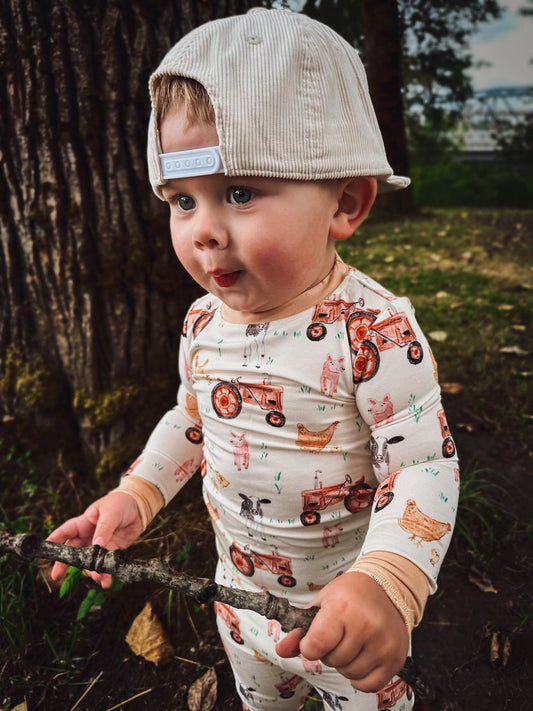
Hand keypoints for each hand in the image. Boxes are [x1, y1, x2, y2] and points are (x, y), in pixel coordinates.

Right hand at [47, 492, 142, 587]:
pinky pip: (105, 563)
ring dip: (90, 570)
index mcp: (85, 522)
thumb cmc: (121, 503)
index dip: (55, 540)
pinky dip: (105, 574)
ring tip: (96, 577)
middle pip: (73, 550)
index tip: (45, 551)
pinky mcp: (112, 550)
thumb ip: (104, 528)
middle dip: (65, 563)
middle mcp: (89, 534)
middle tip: (56, 575)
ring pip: (89, 560)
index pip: (66, 531)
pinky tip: (106, 582)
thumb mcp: (111, 512)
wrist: (140, 507)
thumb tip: (97, 543)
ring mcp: (100, 543)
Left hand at [275, 571, 408, 692]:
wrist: (386, 587)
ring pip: (349, 674)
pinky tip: (363, 656)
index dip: (309, 647)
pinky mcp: (395, 658)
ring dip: (345, 664)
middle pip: (332, 661)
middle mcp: (365, 626)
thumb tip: (281, 650)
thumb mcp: (322, 603)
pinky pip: (369, 685)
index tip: (314, 638)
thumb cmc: (350, 594)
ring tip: (352, 642)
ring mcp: (382, 643)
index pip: (316, 645)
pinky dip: (361, 677)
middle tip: (339, 634)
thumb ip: (300, 629)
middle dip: (329, 652)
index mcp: (342, 609)